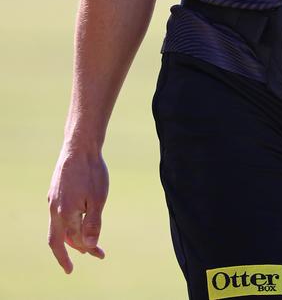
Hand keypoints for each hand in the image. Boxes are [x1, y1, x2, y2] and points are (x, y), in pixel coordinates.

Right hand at [47, 147, 108, 272]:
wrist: (80, 146)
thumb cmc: (91, 172)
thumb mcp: (98, 199)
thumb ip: (93, 224)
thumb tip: (90, 246)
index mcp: (64, 214)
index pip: (75, 240)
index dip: (88, 249)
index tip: (100, 255)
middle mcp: (54, 209)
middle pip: (58, 239)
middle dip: (70, 252)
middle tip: (81, 262)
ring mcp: (53, 199)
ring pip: (58, 226)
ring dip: (70, 237)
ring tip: (82, 244)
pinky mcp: (55, 190)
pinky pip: (59, 214)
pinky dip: (67, 223)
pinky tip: (76, 220)